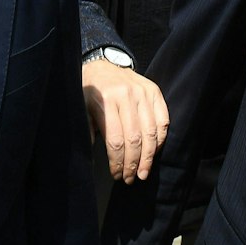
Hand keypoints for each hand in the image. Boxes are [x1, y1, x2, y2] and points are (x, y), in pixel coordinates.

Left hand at [82, 61, 169, 182]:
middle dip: (133, 164)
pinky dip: (160, 140)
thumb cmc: (90, 91)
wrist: (102, 65)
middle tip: (130, 179)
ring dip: (149, 157)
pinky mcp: (154, 91)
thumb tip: (92, 162)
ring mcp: (143, 92)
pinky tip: (153, 153)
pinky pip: (163, 120)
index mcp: (106, 100)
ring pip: (150, 132)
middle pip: (135, 139)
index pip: (116, 141)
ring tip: (143, 173)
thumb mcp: (82, 109)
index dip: (117, 162)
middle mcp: (126, 95)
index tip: (117, 175)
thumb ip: (87, 133)